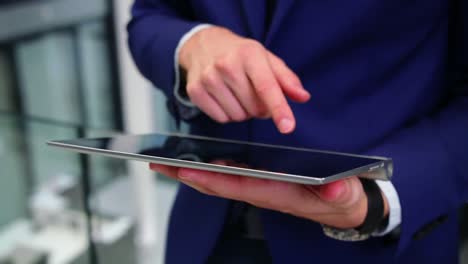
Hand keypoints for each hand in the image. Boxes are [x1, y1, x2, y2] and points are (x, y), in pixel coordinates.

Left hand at [149, 161, 388, 228]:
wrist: (340, 206)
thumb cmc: (338, 199)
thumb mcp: (343, 195)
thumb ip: (339, 192)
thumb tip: (333, 190)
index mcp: (277, 193)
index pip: (239, 186)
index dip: (212, 178)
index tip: (187, 169)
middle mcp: (260, 192)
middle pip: (218, 184)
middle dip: (188, 175)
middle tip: (159, 163)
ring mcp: (257, 187)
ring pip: (218, 181)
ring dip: (192, 171)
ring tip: (167, 160)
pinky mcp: (258, 182)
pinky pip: (226, 177)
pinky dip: (208, 169)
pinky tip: (195, 160)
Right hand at [179, 26, 310, 133]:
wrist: (203, 45)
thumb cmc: (239, 54)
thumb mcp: (266, 58)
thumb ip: (286, 79)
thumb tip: (303, 96)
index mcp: (249, 54)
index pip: (267, 87)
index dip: (279, 109)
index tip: (287, 126)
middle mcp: (226, 65)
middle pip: (254, 108)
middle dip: (260, 108)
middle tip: (254, 92)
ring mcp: (208, 78)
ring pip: (238, 116)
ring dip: (243, 111)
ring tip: (237, 93)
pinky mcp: (195, 91)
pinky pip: (221, 119)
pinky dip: (227, 114)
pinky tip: (225, 98)